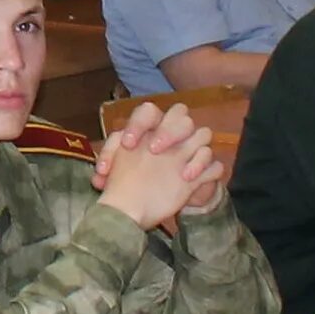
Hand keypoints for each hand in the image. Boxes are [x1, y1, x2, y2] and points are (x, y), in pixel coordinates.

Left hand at [92, 101, 213, 232]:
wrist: (150, 202)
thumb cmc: (133, 178)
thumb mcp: (117, 171)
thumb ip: (109, 166)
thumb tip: (99, 177)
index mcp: (150, 128)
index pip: (148, 111)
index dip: (139, 124)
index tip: (129, 144)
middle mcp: (173, 134)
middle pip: (181, 114)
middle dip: (168, 129)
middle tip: (154, 150)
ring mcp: (191, 150)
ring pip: (204, 133)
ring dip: (191, 145)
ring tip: (178, 169)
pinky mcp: (203, 171)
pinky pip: (214, 163)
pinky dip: (204, 168)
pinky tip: (188, 179)